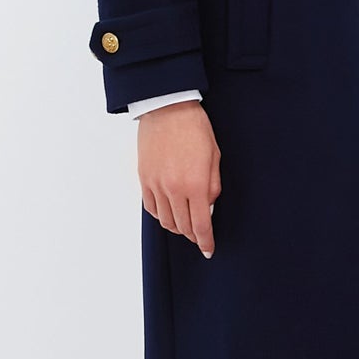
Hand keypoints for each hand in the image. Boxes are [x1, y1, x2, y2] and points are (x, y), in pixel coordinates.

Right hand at [137, 100, 220, 258]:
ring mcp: (156, 185)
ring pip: (165, 221)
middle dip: (193, 235)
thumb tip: (208, 206)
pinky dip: (161, 215)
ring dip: (177, 227)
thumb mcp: (215, 157)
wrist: (168, 109)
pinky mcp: (144, 178)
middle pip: (183, 227)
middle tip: (200, 235)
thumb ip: (213, 186)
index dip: (205, 241)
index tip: (209, 250)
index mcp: (196, 184)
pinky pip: (151, 208)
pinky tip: (169, 211)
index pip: (201, 225)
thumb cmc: (195, 128)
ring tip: (185, 223)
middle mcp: (174, 189)